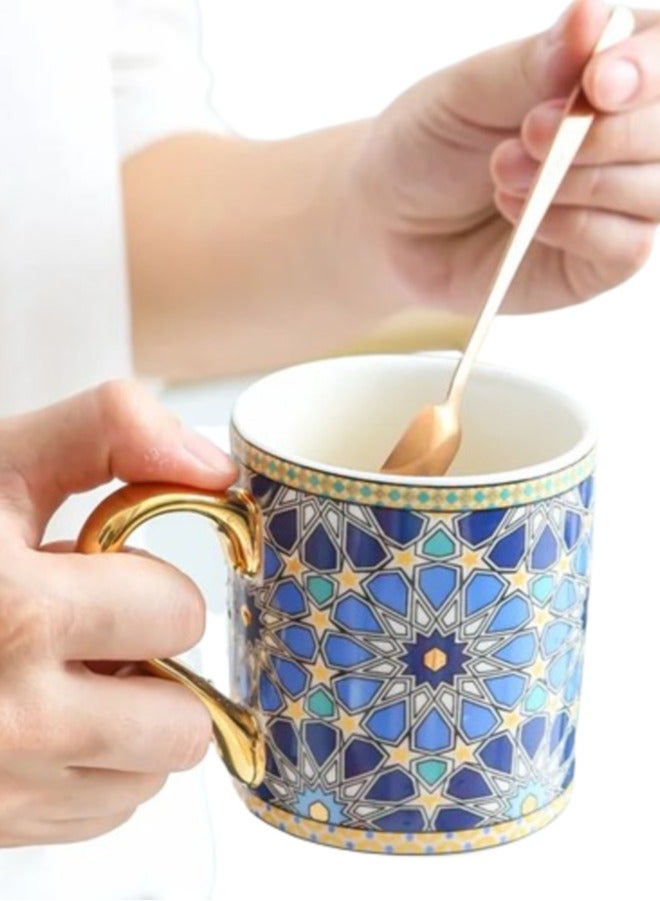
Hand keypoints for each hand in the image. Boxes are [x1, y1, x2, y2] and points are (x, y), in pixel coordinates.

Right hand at [0, 382, 235, 845]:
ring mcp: (0, 790)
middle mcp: (12, 720)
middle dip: (153, 667)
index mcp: (19, 613)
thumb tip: (216, 471)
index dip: (152, 587)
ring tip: (62, 673)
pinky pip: (98, 813)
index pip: (179, 616)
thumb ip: (112, 432)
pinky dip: (91, 769)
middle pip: (181, 726)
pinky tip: (41, 718)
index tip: (107, 578)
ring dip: (129, 723)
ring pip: (146, 776)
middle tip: (95, 633)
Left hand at [347, 0, 659, 313]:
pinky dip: (576, 229)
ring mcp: (624, 196)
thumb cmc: (430, 145)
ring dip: (578, 182)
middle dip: (604, 134)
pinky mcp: (606, 256)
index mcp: (607, 66)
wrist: (390, 225)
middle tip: (529, 133)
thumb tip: (593, 17)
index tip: (598, 83)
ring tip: (503, 173)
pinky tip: (523, 217)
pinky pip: (629, 246)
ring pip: (656, 188)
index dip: (647, 66)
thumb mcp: (466, 94)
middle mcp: (628, 129)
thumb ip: (532, 65)